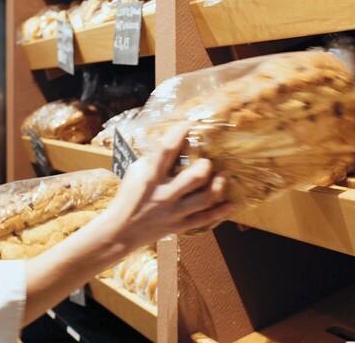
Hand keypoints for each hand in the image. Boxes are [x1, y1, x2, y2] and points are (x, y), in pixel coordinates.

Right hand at [103, 123, 235, 249]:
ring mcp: (174, 212)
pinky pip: (206, 219)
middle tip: (207, 161)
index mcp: (150, 177)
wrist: (120, 231)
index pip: (166, 150)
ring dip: (218, 185)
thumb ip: (153, 159)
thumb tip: (172, 143)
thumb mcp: (135, 172)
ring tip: (224, 175)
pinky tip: (233, 203)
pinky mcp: (180, 225)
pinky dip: (222, 211)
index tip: (189, 123)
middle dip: (205, 166)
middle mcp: (164, 194)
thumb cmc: (128, 196)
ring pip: (205, 199)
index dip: (179, 133)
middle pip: (194, 178)